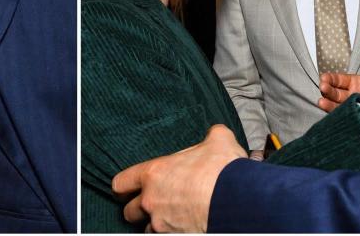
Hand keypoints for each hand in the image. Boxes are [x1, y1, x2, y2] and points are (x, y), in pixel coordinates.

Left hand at [113, 125, 246, 232]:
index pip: (121, 183)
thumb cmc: (223, 170)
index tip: (126, 190)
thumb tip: (215, 134)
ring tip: (171, 218)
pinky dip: (171, 233)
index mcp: (154, 174)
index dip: (123, 188)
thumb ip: (210, 136)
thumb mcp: (217, 140)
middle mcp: (151, 201)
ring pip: (147, 230)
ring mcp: (161, 225)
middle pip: (129, 212)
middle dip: (139, 209)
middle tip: (153, 205)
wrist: (238, 201)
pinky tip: (182, 227)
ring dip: (156, 225)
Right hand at [317, 32, 359, 112]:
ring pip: (338, 107)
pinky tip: (332, 112)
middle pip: (335, 93)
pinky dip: (337, 116)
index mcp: (359, 84)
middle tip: (323, 87)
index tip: (324, 78)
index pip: (339, 81)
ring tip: (322, 101)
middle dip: (327, 90)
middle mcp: (356, 97)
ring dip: (328, 103)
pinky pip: (347, 118)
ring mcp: (359, 109)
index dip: (330, 79)